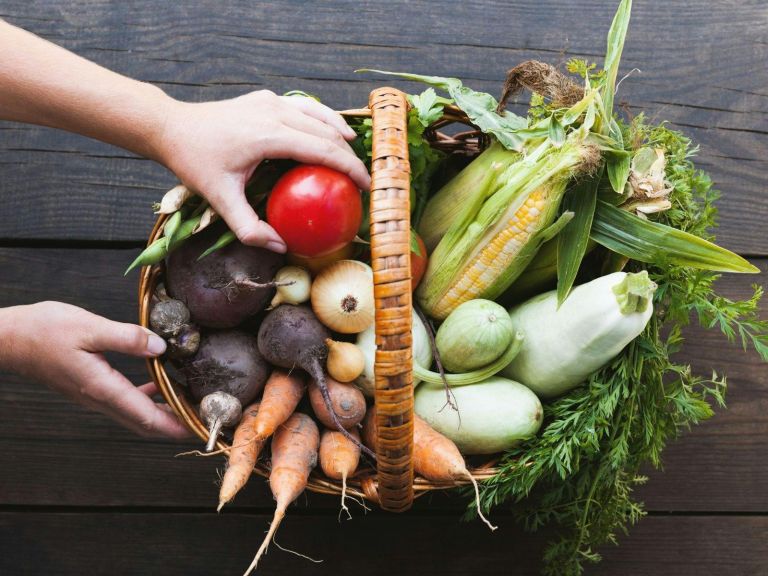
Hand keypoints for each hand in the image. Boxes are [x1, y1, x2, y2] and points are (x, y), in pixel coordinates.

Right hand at [0, 302, 189, 438]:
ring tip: (190, 405)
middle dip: (177, 425)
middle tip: (204, 421)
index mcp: (103, 388)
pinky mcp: (90, 387)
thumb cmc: (43, 331)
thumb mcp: (89, 327)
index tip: (201, 429)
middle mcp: (100, 399)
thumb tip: (160, 348)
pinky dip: (148, 398)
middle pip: (145, 422)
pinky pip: (126, 401)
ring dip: (164, 414)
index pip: (148, 417)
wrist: (9, 338)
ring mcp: (94, 396)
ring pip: (136, 414)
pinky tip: (159, 384)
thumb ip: (127, 338)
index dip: (177, 425)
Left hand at [158, 91, 370, 251]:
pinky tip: (335, 133)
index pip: (323, 149)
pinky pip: (306, 108)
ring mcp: (272, 102)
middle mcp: (275, 112)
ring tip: (354, 160)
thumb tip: (280, 246)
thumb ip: (249, 228)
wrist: (172, 128)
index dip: (350, 168)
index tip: (366, 187)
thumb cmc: (195, 163)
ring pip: (321, 116)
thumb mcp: (220, 200)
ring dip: (341, 137)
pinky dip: (325, 121)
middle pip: (328, 133)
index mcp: (269, 135)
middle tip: (362, 182)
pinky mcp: (267, 99)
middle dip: (351, 157)